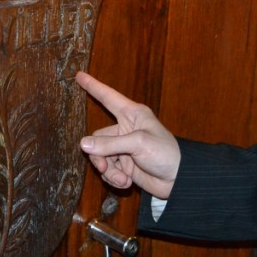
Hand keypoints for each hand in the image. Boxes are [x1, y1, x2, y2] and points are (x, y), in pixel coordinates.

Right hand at [77, 71, 180, 199]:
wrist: (177, 179)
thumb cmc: (164, 152)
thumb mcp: (138, 144)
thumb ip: (110, 144)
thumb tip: (83, 145)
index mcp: (132, 114)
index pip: (108, 97)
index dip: (93, 86)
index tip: (79, 75)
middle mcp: (125, 129)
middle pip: (97, 138)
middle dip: (99, 155)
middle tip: (104, 166)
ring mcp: (124, 148)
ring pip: (100, 156)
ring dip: (108, 170)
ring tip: (122, 178)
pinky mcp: (124, 165)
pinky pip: (108, 169)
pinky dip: (113, 177)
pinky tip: (126, 182)